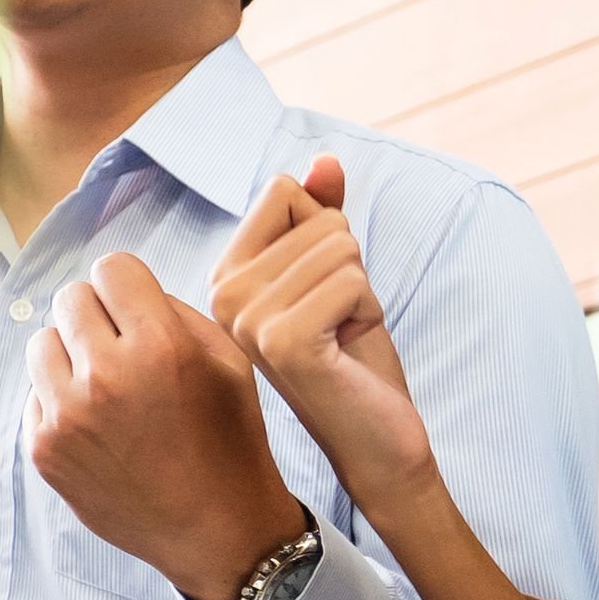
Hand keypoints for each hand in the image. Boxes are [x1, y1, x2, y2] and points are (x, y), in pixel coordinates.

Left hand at [22, 246, 309, 599]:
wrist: (215, 530)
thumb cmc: (229, 441)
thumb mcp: (229, 362)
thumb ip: (174, 312)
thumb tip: (124, 293)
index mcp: (158, 347)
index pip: (111, 268)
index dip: (128, 287)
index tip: (137, 311)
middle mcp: (105, 376)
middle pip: (70, 298)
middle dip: (97, 316)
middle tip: (123, 349)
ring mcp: (66, 415)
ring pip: (42, 342)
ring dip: (70, 355)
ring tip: (106, 387)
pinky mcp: (44, 448)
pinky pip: (34, 393)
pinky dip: (60, 401)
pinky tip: (98, 427)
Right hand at [203, 159, 434, 511]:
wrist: (376, 439)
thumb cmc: (355, 358)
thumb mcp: (339, 274)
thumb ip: (324, 214)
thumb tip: (325, 160)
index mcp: (226, 275)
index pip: (283, 191)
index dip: (326, 235)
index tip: (320, 295)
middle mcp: (222, 294)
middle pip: (317, 218)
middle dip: (349, 267)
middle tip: (337, 323)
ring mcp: (247, 319)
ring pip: (339, 246)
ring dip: (361, 291)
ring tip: (341, 337)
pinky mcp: (282, 341)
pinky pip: (349, 279)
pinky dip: (367, 310)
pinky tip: (347, 349)